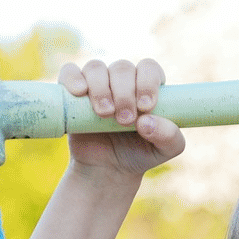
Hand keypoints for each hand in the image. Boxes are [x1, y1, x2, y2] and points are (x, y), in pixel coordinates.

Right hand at [59, 59, 185, 176]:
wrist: (108, 170)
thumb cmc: (139, 154)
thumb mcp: (165, 150)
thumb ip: (169, 136)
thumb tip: (147, 121)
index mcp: (147, 87)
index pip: (149, 68)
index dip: (147, 82)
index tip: (146, 107)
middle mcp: (123, 81)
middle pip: (122, 68)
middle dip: (125, 93)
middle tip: (125, 120)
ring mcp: (98, 84)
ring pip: (96, 68)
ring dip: (101, 88)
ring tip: (105, 114)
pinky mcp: (73, 93)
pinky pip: (69, 72)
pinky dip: (73, 78)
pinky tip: (80, 92)